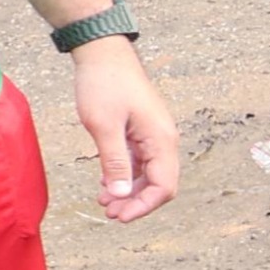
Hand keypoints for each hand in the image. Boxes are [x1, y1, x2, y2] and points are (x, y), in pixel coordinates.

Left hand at [68, 36, 177, 220]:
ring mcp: (155, 136)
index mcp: (162, 141)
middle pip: (160, 184)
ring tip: (105, 201)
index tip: (119, 217)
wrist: (104, 53)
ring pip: (150, 175)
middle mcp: (165, 141)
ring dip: (130, 191)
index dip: (143, 206)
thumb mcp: (104, 127)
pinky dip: (127, 176)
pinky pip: (141, 162)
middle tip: (109, 214)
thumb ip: (114, 163)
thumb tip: (122, 195)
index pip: (164, 187)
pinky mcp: (143, 131)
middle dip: (137, 202)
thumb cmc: (105, 84)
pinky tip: (108, 182)